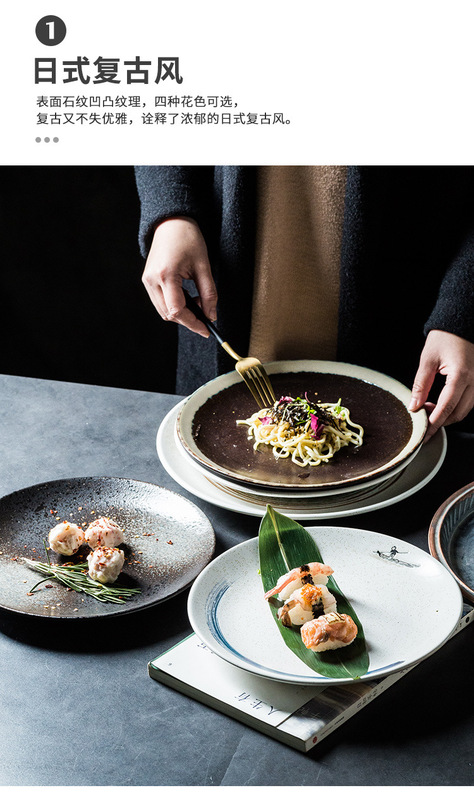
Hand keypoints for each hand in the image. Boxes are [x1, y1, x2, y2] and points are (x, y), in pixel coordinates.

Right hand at [141, 217, 216, 336]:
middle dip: (188, 319)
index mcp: (166, 275)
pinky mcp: (147, 280)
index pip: (178, 310)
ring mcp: (147, 281)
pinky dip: (175, 306)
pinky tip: (187, 297)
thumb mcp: (204, 266)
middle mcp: (152, 280)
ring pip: (163, 311)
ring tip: (198, 302)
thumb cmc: (188, 238)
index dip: (193, 323)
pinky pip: (160, 302)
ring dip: (181, 313)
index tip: (206, 329)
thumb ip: (209, 294)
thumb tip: (211, 316)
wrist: (171, 222)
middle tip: (206, 314)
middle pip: (169, 314)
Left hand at [409, 330, 473, 439]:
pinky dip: (455, 407)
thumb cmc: (445, 337)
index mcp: (460, 375)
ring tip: (428, 408)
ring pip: (465, 410)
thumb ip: (421, 385)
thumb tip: (414, 406)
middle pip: (458, 413)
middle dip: (440, 421)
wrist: (462, 324)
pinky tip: (439, 403)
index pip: (446, 407)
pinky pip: (469, 402)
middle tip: (422, 418)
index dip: (434, 423)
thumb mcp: (427, 359)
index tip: (424, 433)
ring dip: (447, 415)